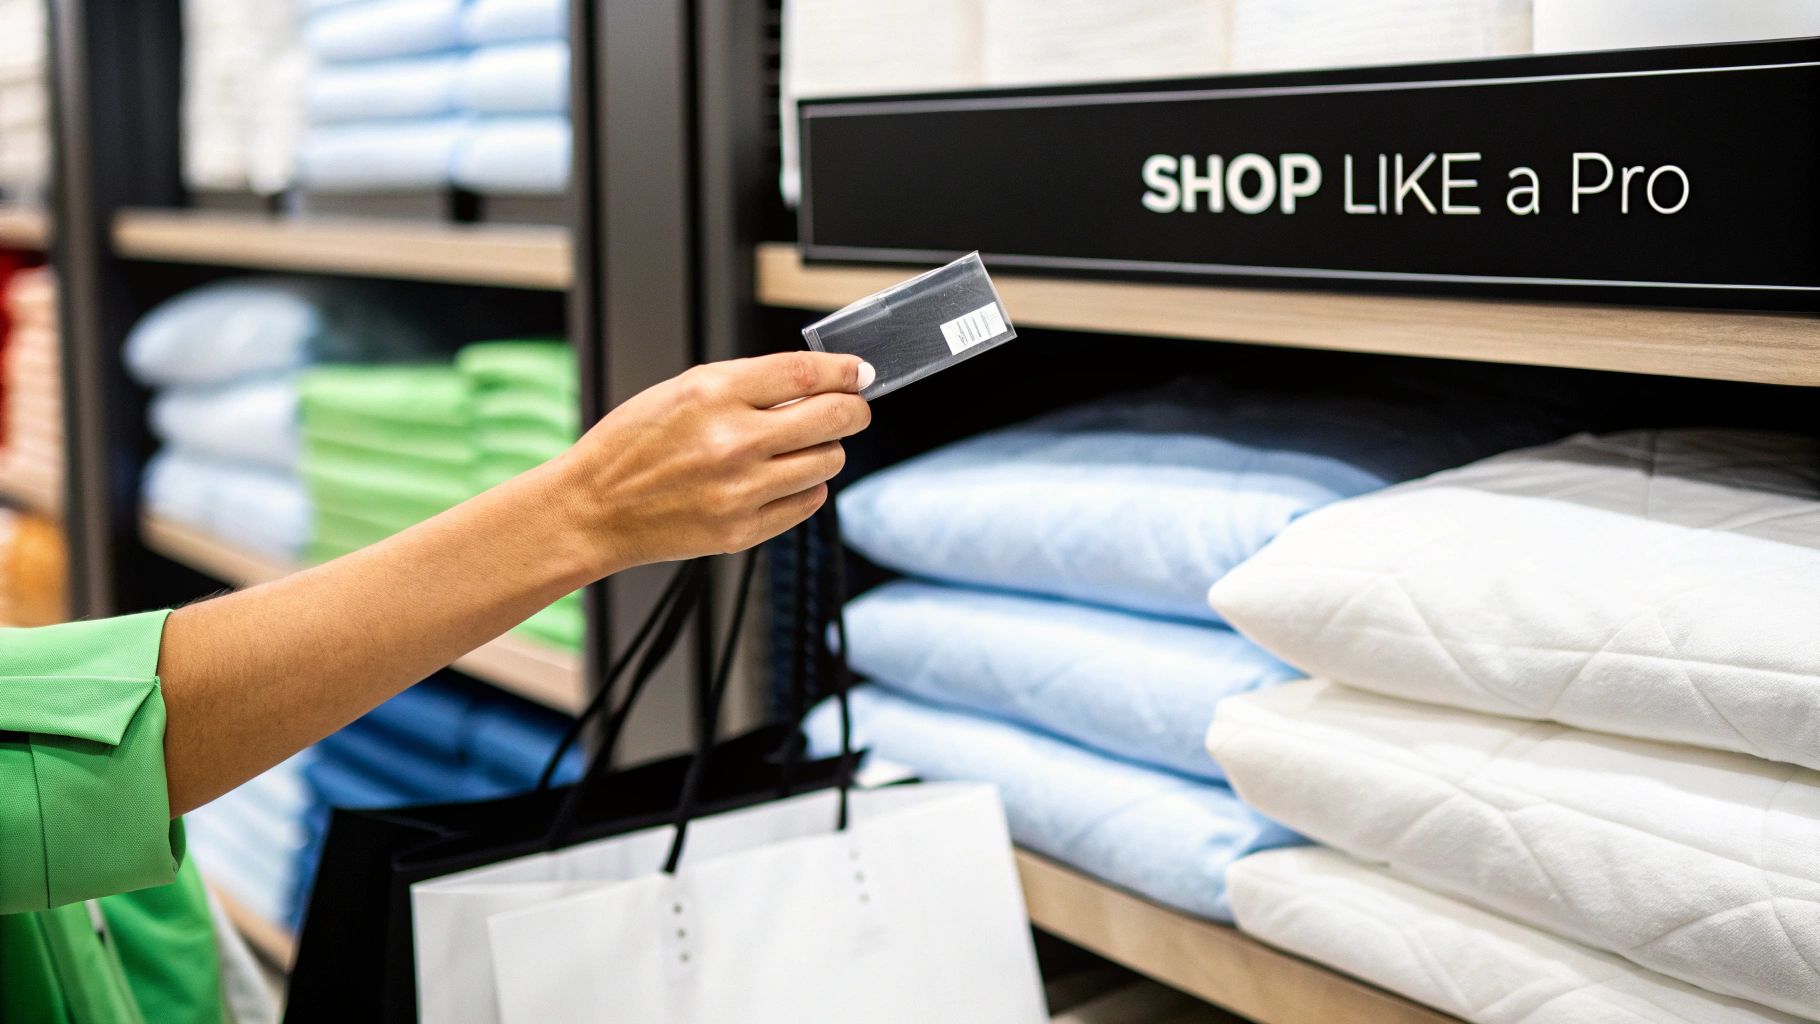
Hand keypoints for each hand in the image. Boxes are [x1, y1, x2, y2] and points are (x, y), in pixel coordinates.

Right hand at [552, 351, 874, 576]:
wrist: (593, 509)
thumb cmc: (632, 446)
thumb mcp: (683, 390)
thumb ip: (749, 384)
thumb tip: (817, 381)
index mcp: (714, 394)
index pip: (806, 374)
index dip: (845, 371)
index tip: (859, 373)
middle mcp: (732, 442)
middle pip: (833, 418)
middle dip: (853, 410)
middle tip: (852, 408)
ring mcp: (740, 491)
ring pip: (828, 462)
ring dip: (826, 449)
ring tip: (800, 447)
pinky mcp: (743, 531)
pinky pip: (808, 502)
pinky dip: (806, 486)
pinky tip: (781, 478)